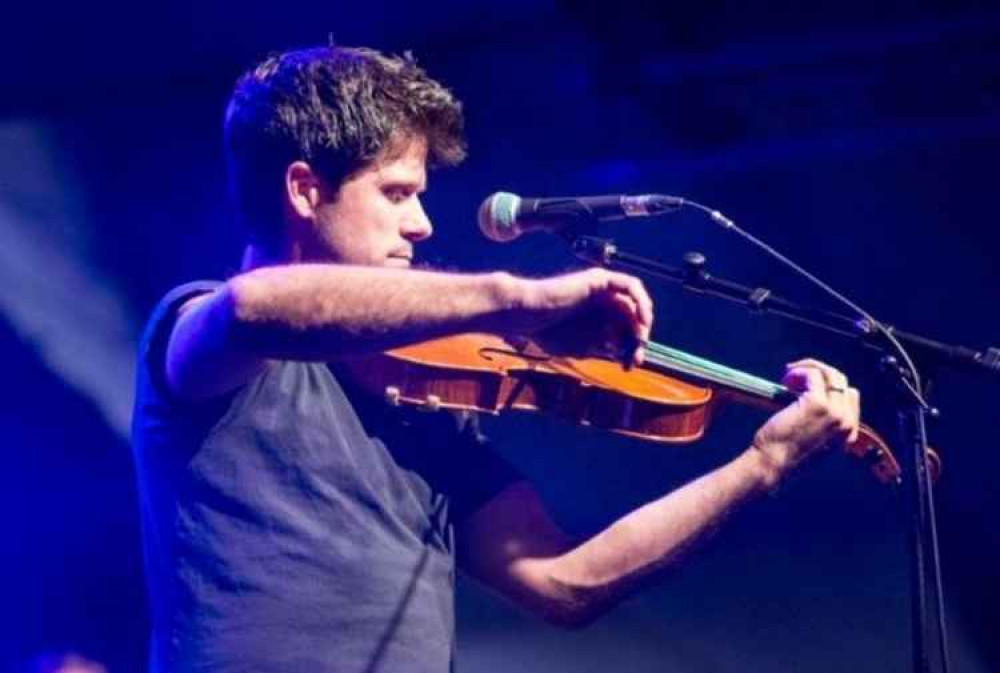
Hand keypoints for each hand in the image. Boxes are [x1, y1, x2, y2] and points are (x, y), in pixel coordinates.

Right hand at [508, 268, 653, 366]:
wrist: (528, 315)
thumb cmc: (545, 332)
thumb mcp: (581, 347)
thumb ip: (603, 349)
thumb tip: (626, 358)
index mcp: (597, 317)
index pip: (625, 331)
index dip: (631, 349)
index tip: (629, 366)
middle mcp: (602, 301)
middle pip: (633, 319)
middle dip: (638, 341)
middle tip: (636, 358)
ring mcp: (601, 289)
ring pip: (635, 304)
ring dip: (643, 323)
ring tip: (640, 341)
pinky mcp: (600, 279)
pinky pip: (630, 285)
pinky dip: (641, 301)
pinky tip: (641, 320)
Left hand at [751, 359, 860, 482]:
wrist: (772, 464)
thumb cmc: (783, 454)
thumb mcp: (811, 440)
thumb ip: (819, 423)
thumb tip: (808, 395)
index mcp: (848, 432)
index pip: (849, 396)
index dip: (827, 386)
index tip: (805, 387)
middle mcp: (846, 422)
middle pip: (841, 382)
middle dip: (819, 373)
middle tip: (794, 377)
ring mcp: (834, 412)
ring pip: (830, 375)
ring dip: (808, 370)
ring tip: (788, 378)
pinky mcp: (817, 403)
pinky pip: (813, 375)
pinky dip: (799, 372)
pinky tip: (786, 380)